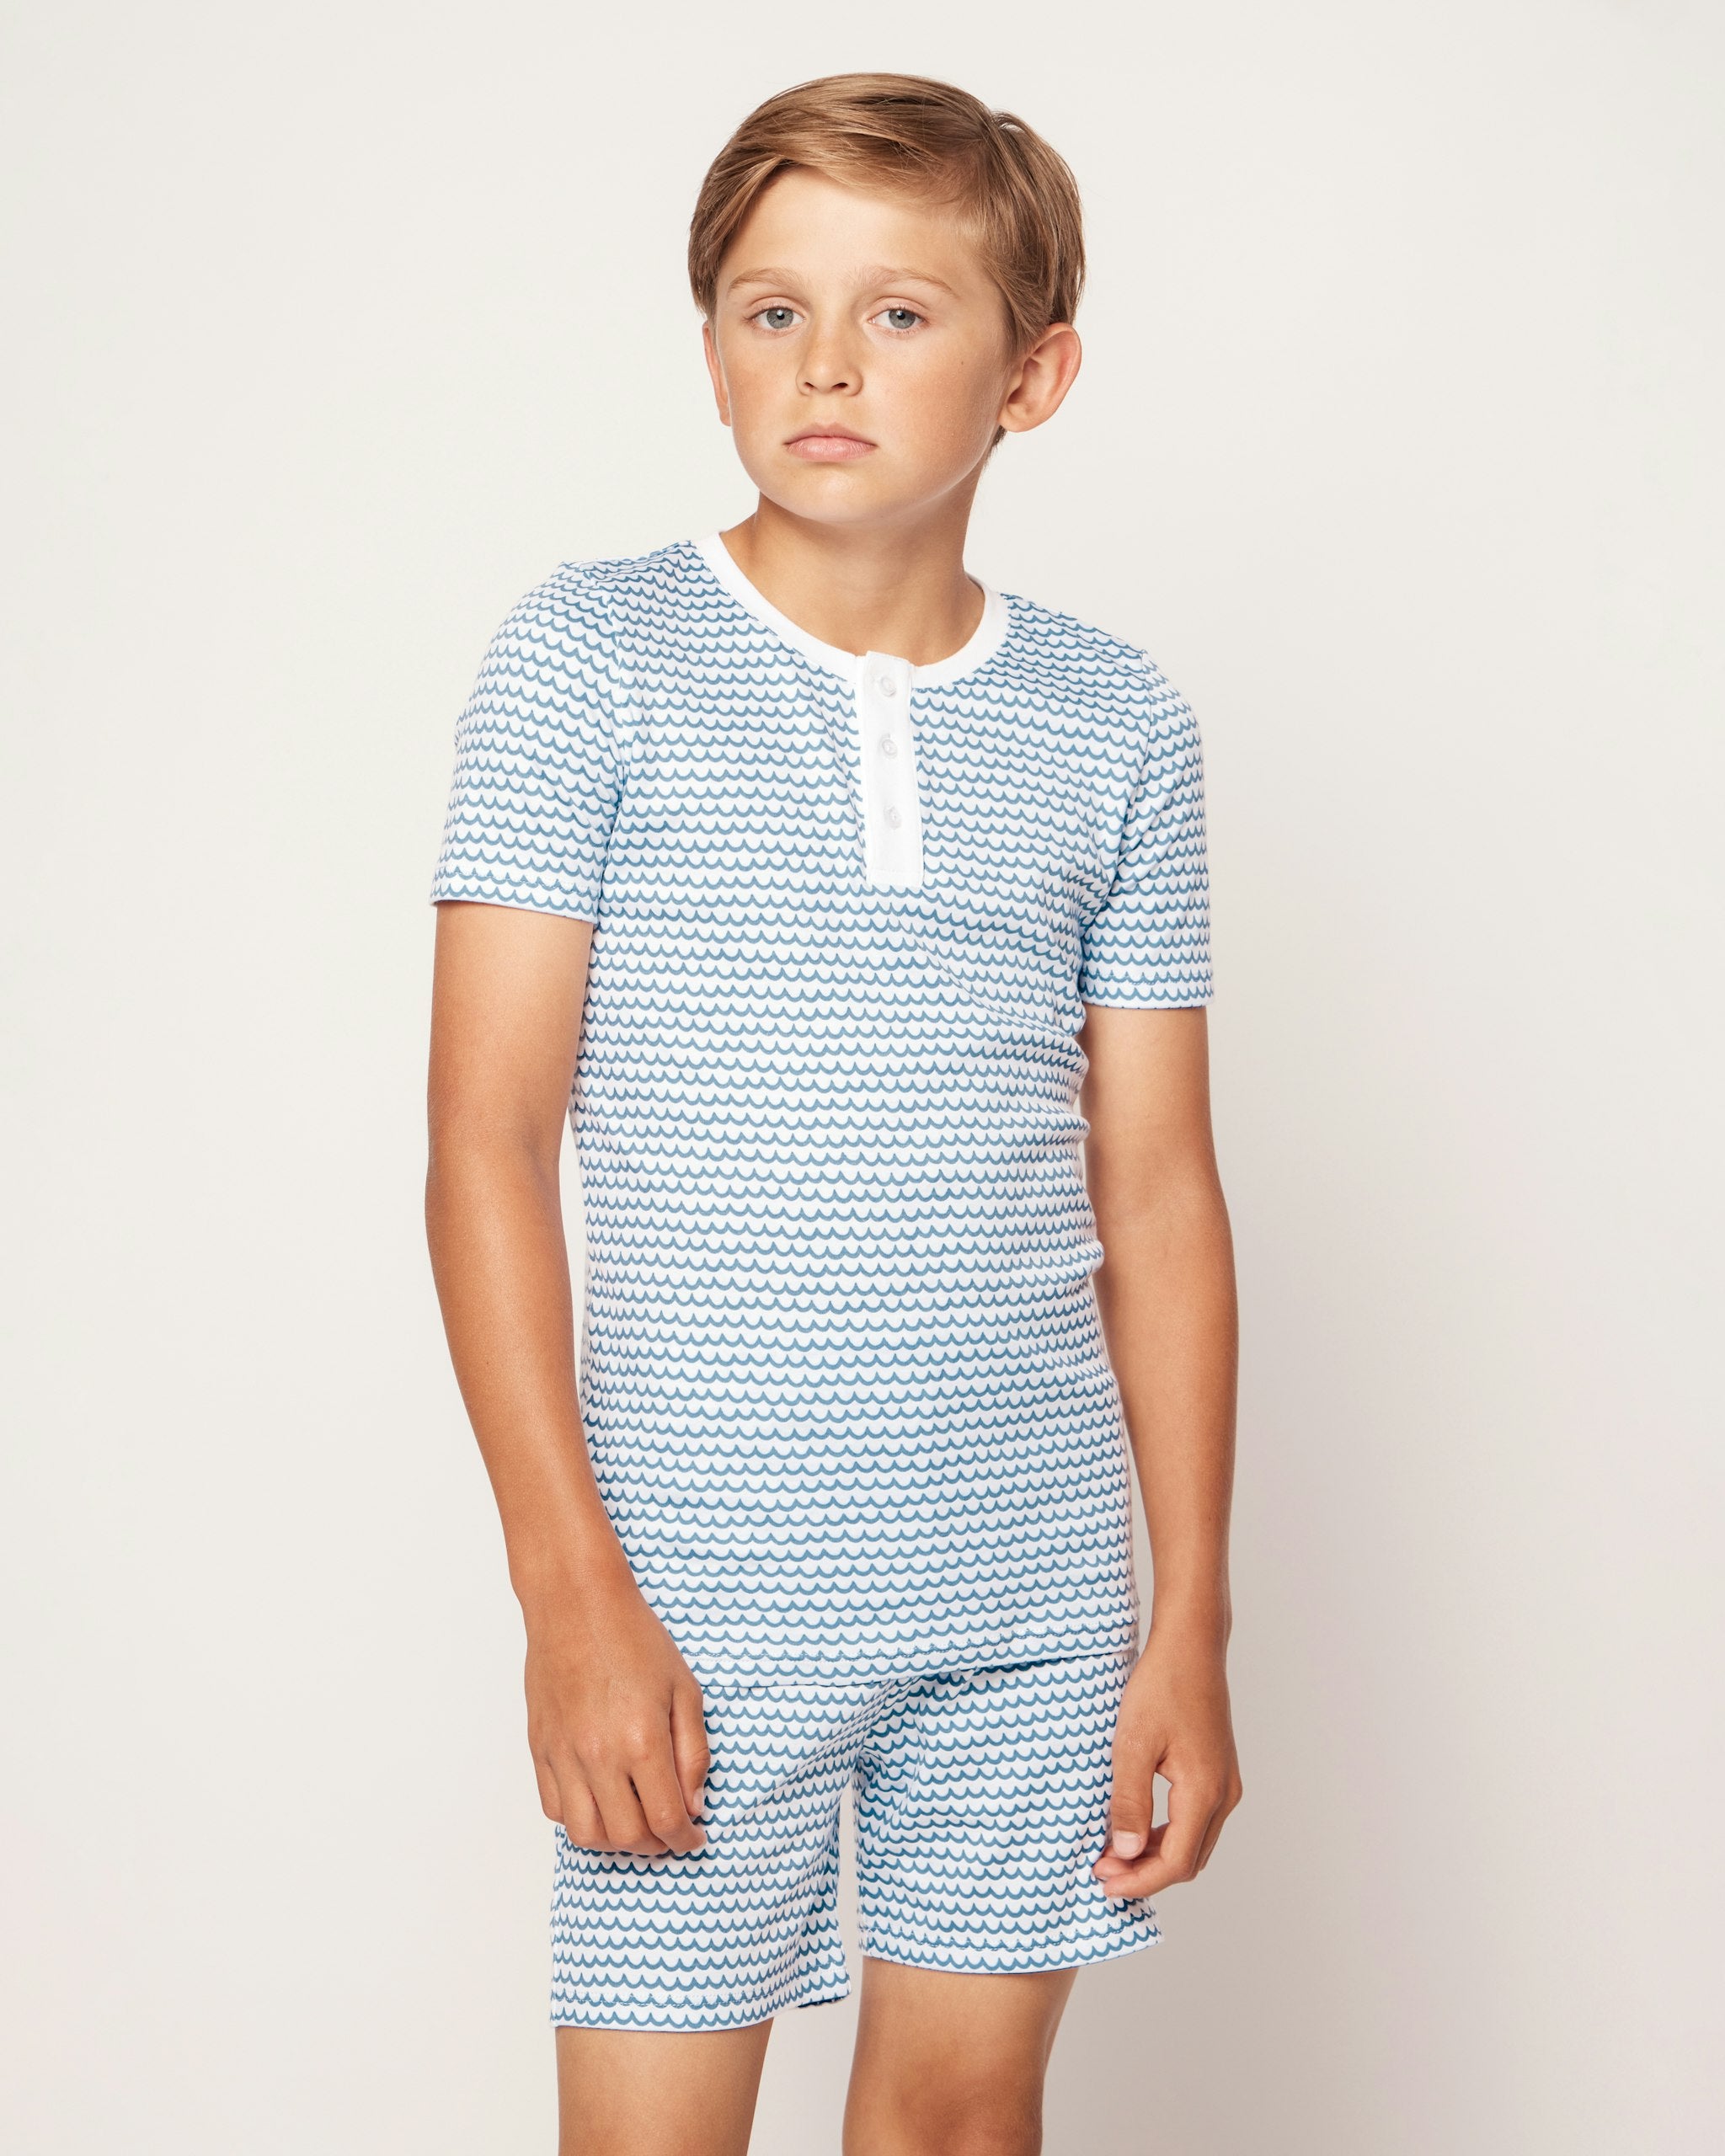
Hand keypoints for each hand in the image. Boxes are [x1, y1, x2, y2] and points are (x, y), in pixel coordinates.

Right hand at [524, 1560, 709, 1857]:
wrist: (577, 1604)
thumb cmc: (634, 1638)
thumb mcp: (685, 1689)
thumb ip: (693, 1753)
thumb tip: (693, 1803)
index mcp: (642, 1740)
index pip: (666, 1819)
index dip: (685, 1839)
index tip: (694, 1838)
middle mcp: (599, 1756)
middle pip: (626, 1837)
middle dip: (655, 1846)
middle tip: (669, 1834)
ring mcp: (564, 1755)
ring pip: (585, 1834)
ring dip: (615, 1842)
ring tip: (635, 1825)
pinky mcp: (540, 1748)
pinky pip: (555, 1808)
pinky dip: (580, 1819)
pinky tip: (602, 1802)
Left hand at [1091, 1616, 1241, 1898]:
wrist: (1191, 1646)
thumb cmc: (1161, 1687)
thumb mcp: (1132, 1743)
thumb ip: (1129, 1801)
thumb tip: (1123, 1852)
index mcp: (1204, 1791)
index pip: (1174, 1862)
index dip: (1139, 1881)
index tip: (1104, 1884)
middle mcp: (1223, 1795)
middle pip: (1188, 1860)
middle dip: (1146, 1874)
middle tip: (1102, 1870)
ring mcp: (1225, 1784)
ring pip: (1193, 1843)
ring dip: (1155, 1856)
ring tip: (1113, 1852)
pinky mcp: (1218, 1773)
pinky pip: (1195, 1821)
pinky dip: (1166, 1834)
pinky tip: (1135, 1826)